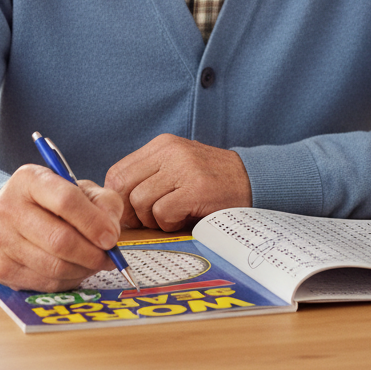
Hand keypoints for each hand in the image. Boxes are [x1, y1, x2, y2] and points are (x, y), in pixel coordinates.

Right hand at [0, 164, 123, 290]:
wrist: (7, 216)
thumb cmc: (50, 201)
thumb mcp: (79, 188)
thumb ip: (103, 202)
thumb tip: (111, 233)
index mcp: (30, 179)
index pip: (66, 201)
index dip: (93, 223)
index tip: (111, 238)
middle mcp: (9, 208)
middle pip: (59, 240)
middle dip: (92, 253)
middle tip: (108, 257)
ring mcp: (1, 240)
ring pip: (53, 267)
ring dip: (83, 269)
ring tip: (94, 263)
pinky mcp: (1, 268)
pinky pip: (45, 283)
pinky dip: (68, 280)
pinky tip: (75, 270)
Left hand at [104, 134, 251, 230]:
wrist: (254, 180)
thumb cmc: (211, 183)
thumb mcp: (178, 169)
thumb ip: (149, 179)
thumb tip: (116, 208)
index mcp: (161, 145)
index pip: (117, 172)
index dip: (118, 199)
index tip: (131, 215)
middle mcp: (169, 151)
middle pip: (123, 186)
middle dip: (129, 212)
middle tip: (147, 222)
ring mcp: (183, 167)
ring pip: (140, 201)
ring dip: (152, 220)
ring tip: (173, 217)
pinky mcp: (196, 187)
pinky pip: (162, 212)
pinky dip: (169, 224)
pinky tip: (184, 219)